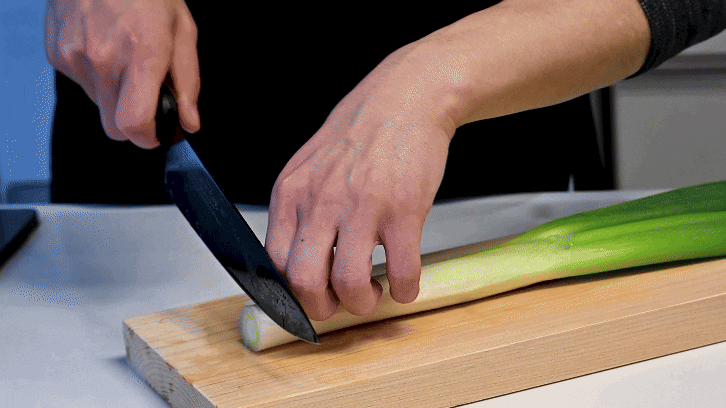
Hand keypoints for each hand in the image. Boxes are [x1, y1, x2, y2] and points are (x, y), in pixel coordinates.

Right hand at [44, 0, 199, 148]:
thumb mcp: (183, 31)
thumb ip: (187, 83)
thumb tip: (188, 121)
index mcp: (142, 54)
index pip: (134, 124)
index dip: (148, 138)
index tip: (158, 133)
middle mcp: (104, 59)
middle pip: (114, 128)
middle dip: (134, 123)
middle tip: (148, 100)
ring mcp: (75, 56)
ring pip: (98, 106)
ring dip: (115, 95)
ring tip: (126, 60)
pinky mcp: (57, 54)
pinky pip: (82, 84)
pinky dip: (97, 77)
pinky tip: (106, 50)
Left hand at [265, 43, 460, 320]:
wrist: (405, 99)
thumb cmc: (360, 134)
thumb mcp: (311, 167)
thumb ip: (300, 209)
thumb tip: (297, 259)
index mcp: (291, 194)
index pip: (273, 265)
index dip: (290, 295)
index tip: (309, 301)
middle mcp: (320, 202)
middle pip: (304, 282)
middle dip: (323, 309)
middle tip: (340, 304)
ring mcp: (362, 207)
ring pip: (349, 284)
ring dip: (363, 303)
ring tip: (373, 293)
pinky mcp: (403, 211)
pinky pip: (401, 271)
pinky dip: (404, 289)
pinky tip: (405, 283)